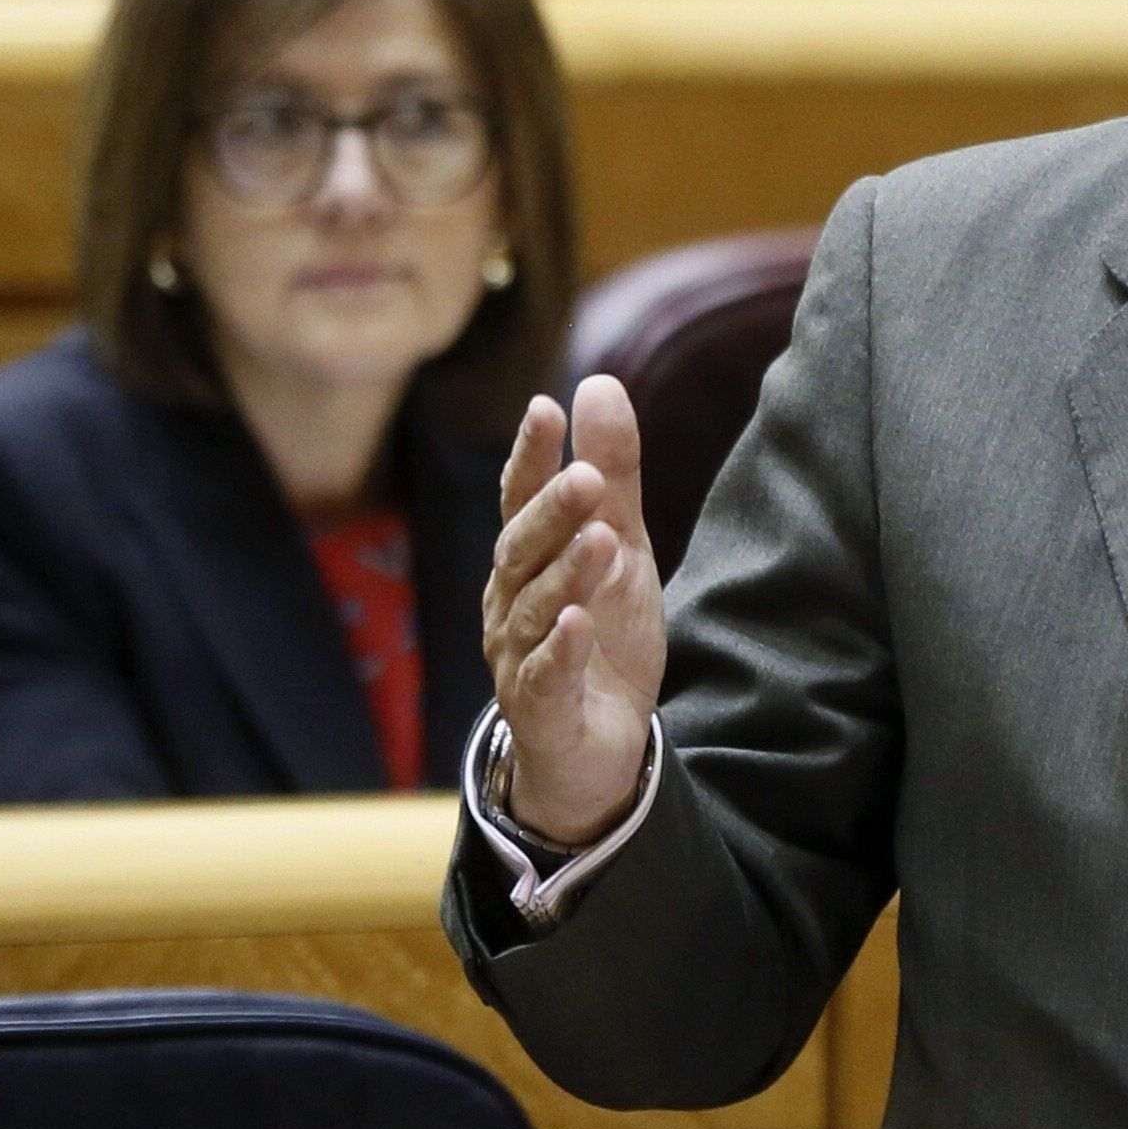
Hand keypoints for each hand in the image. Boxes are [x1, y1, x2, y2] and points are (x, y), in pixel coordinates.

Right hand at [482, 374, 665, 843]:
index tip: (545, 408)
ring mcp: (517, 659)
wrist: (600, 747)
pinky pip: (544, 677)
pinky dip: (560, 649)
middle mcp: (508, 604)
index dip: (530, 456)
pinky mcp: (540, 712)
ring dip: (565, 575)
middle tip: (586, 477)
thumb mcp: (620, 548)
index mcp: (525, 561)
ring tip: (602, 542)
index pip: (520, 498)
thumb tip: (598, 381)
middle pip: (521, 550)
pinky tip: (578, 622)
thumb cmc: (601, 635)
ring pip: (533, 610)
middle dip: (550, 513)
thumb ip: (612, 474)